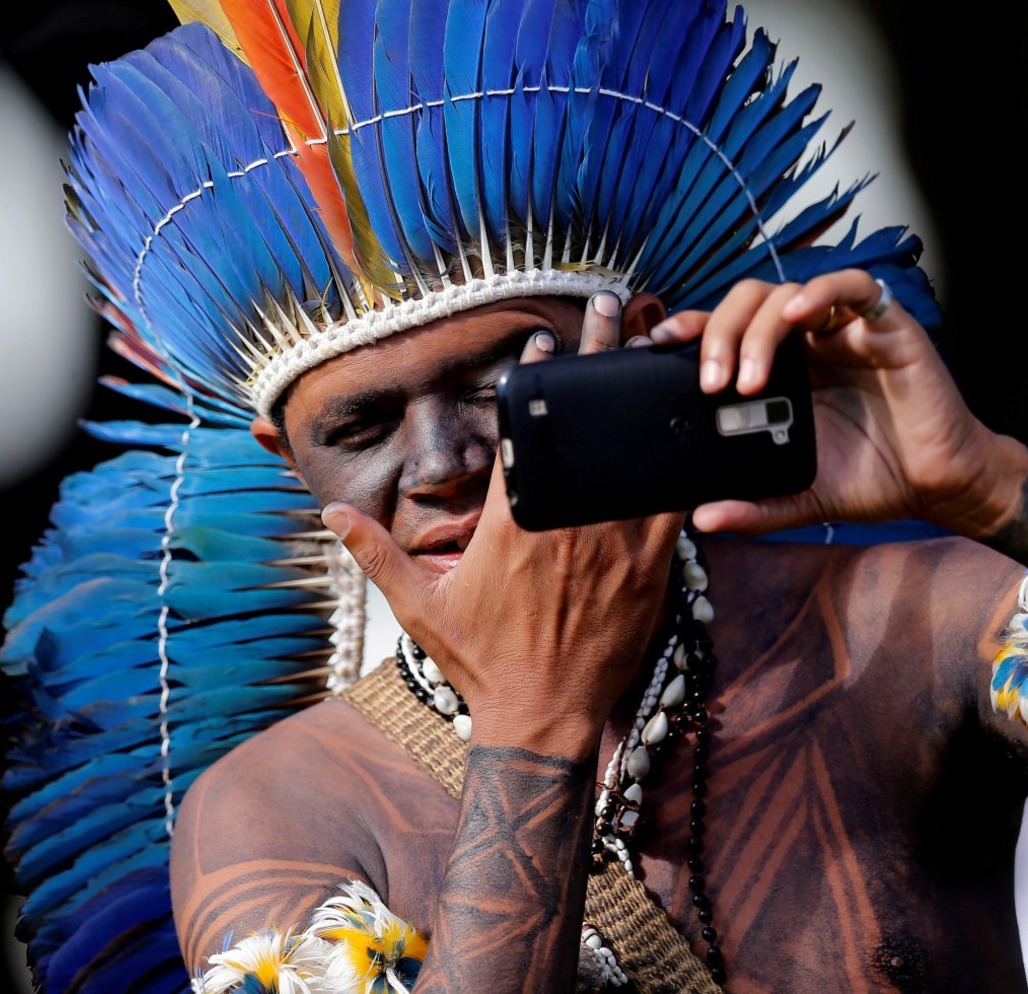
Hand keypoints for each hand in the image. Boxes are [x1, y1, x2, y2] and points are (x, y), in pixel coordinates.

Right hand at [321, 293, 682, 755]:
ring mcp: (614, 542)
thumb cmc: (482, 661)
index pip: (526, 434)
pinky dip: (682, 461)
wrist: (544, 718)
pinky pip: (672, 501)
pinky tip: (696, 424)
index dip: (537, 381)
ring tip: (661, 350)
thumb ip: (377, 552)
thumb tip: (331, 515)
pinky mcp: (652, 568)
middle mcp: (567, 523)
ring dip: (645, 399)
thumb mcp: (418, 606)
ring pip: (635, 453)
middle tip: (613, 310)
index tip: (545, 340)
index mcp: (512, 523)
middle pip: (587, 426)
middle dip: (599, 361)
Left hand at [655, 270, 1026, 539]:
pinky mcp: (887, 325)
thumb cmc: (873, 478)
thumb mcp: (801, 497)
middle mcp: (807, 341)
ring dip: (758, 327)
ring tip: (749, 377)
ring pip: (787, 291)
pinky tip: (798, 317)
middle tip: (711, 384)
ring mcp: (845, 328)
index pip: (725, 329)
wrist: (937, 486)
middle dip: (719, 334)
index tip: (656, 347)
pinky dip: (820, 292)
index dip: (690, 328)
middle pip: (746, 302)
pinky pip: (852, 286)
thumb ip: (755, 506)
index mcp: (781, 369)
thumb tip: (703, 517)